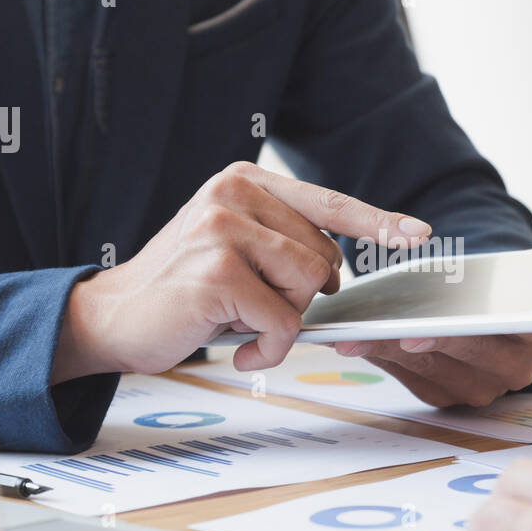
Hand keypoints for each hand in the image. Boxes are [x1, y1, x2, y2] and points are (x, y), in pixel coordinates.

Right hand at [52, 162, 430, 380]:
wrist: (114, 317)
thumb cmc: (184, 290)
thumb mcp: (235, 250)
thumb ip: (282, 243)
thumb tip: (342, 272)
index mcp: (246, 181)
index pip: (327, 202)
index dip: (376, 222)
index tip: (417, 235)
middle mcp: (234, 193)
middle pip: (325, 256)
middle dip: (303, 298)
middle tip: (255, 308)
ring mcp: (222, 229)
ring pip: (309, 286)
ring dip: (285, 322)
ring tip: (244, 325)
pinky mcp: (216, 273)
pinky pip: (282, 322)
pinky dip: (269, 349)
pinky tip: (238, 350)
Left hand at [331, 213, 531, 407]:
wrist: (498, 313)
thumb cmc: (525, 286)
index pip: (519, 338)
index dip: (483, 333)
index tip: (458, 324)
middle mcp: (516, 372)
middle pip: (470, 357)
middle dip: (434, 343)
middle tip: (400, 330)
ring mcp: (480, 389)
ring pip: (435, 369)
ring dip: (394, 350)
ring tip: (361, 330)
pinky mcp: (445, 396)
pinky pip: (411, 380)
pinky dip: (383, 358)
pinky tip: (359, 339)